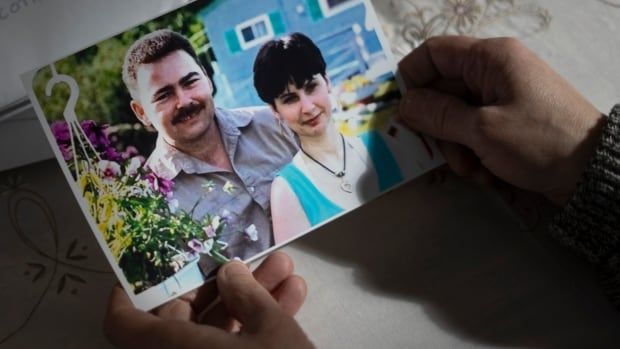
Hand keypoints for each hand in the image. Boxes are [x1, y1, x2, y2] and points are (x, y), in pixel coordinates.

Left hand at [104, 252, 313, 348]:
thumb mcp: (271, 329)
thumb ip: (246, 294)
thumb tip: (229, 272)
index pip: (123, 323)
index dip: (130, 291)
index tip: (153, 262)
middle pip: (180, 318)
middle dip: (219, 283)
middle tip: (246, 259)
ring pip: (214, 332)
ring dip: (249, 299)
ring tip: (284, 268)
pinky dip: (258, 326)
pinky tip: (293, 296)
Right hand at [398, 36, 605, 203]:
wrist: (591, 173)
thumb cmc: (539, 141)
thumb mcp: (483, 129)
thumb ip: (438, 115)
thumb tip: (404, 105)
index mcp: (490, 59)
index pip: (434, 53)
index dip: (410, 77)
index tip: (397, 109)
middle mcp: (493, 73)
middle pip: (442, 91)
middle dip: (437, 127)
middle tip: (439, 154)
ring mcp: (500, 100)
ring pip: (455, 118)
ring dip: (455, 148)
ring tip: (472, 169)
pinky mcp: (506, 124)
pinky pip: (473, 133)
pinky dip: (473, 154)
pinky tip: (488, 172)